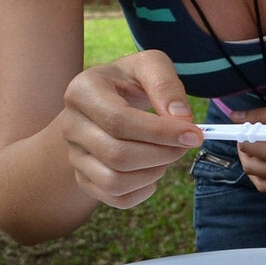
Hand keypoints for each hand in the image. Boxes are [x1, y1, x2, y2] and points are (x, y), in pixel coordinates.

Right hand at [58, 50, 200, 208]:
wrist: (105, 101)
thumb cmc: (130, 81)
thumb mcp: (149, 66)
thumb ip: (165, 84)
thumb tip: (181, 117)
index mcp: (82, 91)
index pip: (119, 121)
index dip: (161, 132)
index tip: (194, 134)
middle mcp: (70, 126)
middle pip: (118, 156)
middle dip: (162, 154)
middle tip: (184, 144)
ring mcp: (74, 155)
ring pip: (115, 182)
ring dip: (153, 173)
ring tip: (166, 154)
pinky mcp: (84, 178)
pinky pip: (115, 198)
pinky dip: (143, 191)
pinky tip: (153, 170)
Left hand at [229, 101, 265, 196]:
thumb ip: (262, 115)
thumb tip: (234, 117)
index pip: (249, 148)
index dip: (243, 138)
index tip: (245, 132)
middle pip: (250, 165)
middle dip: (245, 151)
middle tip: (249, 141)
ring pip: (257, 180)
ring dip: (253, 165)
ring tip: (257, 153)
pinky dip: (265, 178)